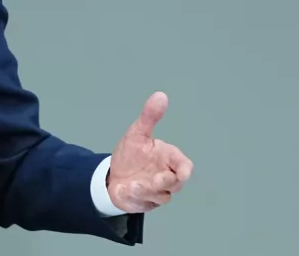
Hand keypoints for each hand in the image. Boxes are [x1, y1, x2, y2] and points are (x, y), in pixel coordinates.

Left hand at [107, 92, 192, 212]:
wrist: (114, 175)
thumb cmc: (131, 154)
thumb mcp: (137, 133)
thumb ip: (149, 117)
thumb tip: (160, 95)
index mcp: (168, 159)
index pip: (185, 166)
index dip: (184, 170)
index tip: (181, 173)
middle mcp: (166, 176)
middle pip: (175, 184)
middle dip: (165, 182)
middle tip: (155, 178)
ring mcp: (157, 192)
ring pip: (159, 196)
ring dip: (146, 191)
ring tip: (131, 185)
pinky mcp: (146, 203)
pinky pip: (143, 203)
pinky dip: (133, 197)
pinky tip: (122, 190)